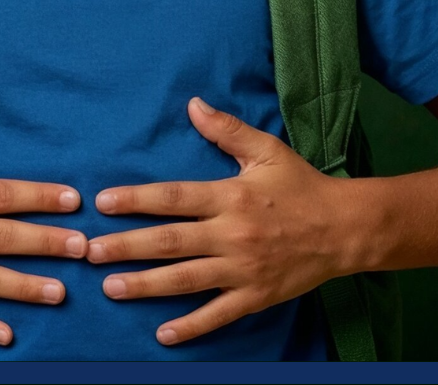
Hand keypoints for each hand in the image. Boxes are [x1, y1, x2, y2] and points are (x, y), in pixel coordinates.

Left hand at [87, 96, 362, 345]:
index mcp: (230, 196)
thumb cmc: (302, 186)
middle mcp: (232, 234)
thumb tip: (192, 104)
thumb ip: (227, 130)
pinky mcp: (256, 295)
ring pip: (186, 279)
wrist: (347, 229)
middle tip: (89, 252)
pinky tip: (163, 333)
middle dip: (126, 247)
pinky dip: (191, 326)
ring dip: (146, 285)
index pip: (173, 197)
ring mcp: (243, 268)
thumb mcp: (267, 151)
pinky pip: (218, 314)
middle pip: (170, 241)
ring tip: (110, 287)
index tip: (102, 203)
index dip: (136, 200)